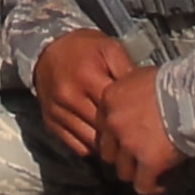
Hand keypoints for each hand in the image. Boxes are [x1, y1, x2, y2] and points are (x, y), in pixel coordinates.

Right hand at [33, 28, 131, 157]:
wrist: (47, 49)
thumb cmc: (83, 49)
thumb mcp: (110, 48)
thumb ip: (128, 70)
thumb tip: (147, 92)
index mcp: (87, 77)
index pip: (116, 108)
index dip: (133, 115)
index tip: (144, 118)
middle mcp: (69, 97)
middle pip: (103, 128)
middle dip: (121, 133)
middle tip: (136, 133)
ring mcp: (58, 113)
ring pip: (90, 141)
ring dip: (107, 144)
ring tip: (120, 139)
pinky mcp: (51, 123)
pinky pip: (76, 146)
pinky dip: (91, 146)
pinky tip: (102, 140)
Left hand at [95, 66, 180, 194]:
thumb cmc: (174, 81)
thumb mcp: (142, 77)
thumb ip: (130, 93)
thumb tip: (133, 104)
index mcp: (109, 99)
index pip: (102, 126)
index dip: (116, 135)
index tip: (129, 138)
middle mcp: (113, 123)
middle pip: (108, 151)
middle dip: (123, 156)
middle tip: (140, 155)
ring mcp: (129, 144)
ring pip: (123, 171)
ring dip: (137, 172)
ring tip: (153, 170)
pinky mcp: (148, 162)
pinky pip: (143, 185)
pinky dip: (152, 186)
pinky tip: (163, 182)